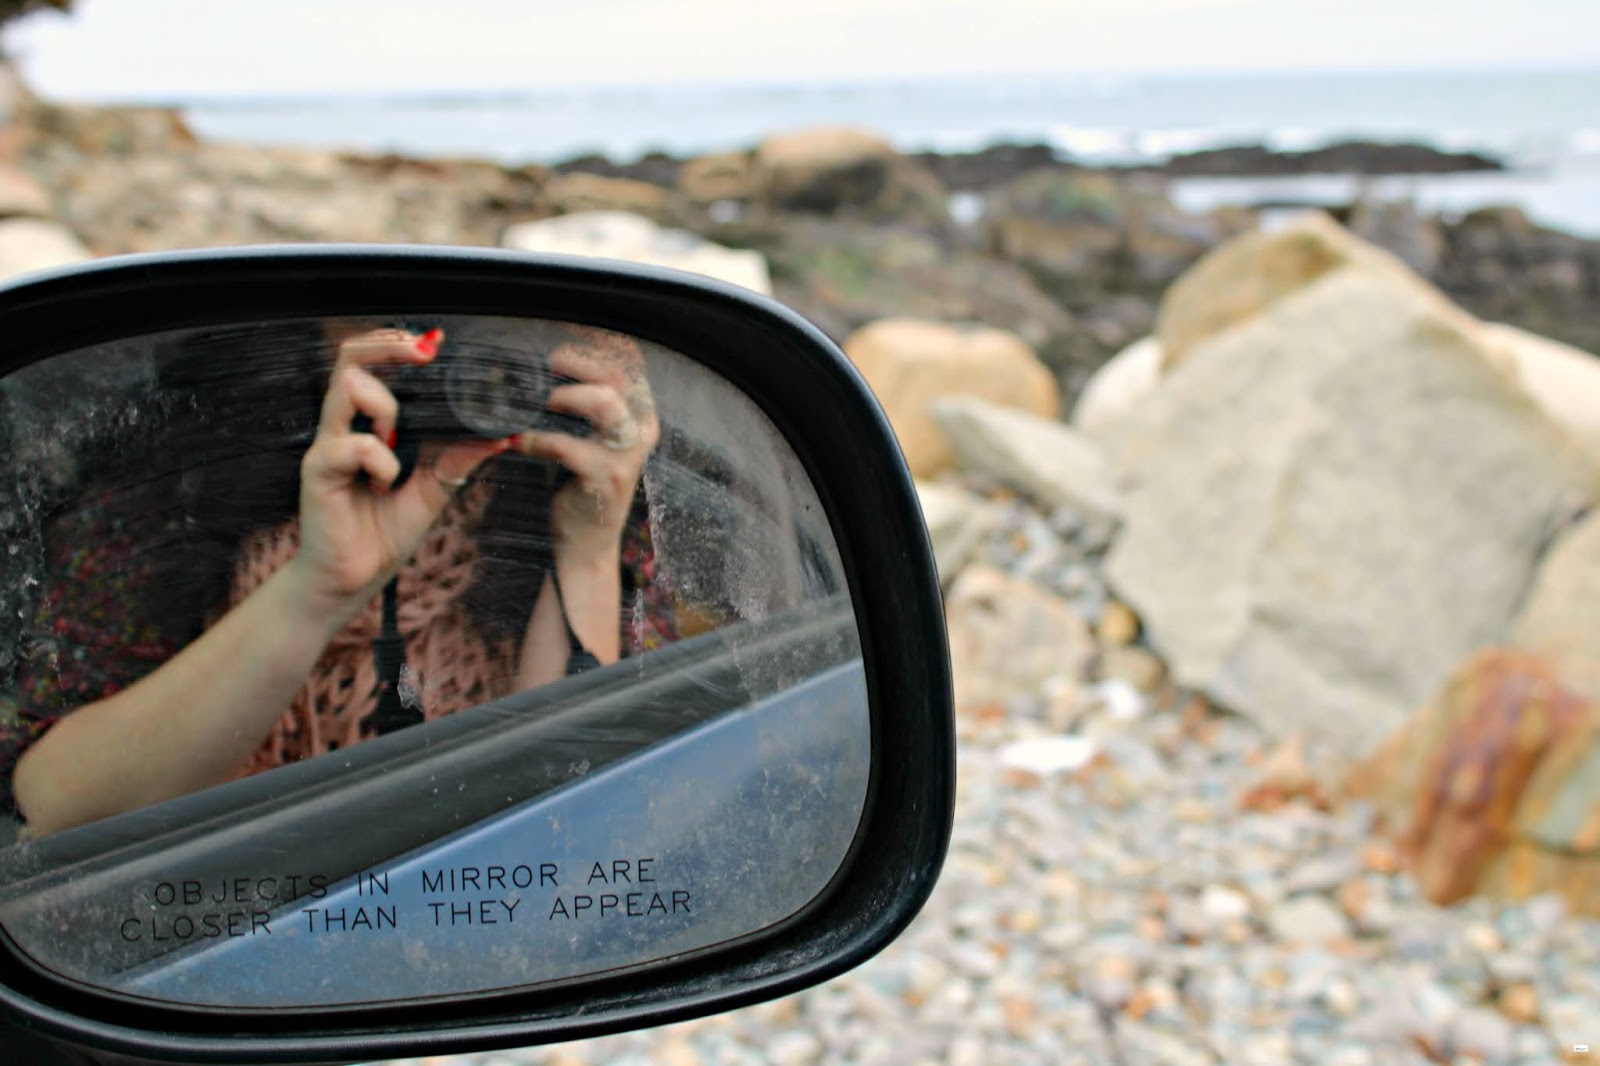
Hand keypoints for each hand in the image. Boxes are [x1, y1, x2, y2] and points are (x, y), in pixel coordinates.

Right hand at [286, 327, 509, 613]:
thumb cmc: (383, 532)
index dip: (398, 344)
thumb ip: (459, 460)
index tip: (436, 342)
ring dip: (385, 405)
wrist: (354, 578)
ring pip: (348, 388)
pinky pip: (353, 445)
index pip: (372, 364)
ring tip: (397, 441)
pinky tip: (385, 484)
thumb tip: (501, 436)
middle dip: (387, 345)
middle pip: (349, 358)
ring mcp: (328, 446)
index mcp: (366, 424)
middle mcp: (342, 427)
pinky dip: (381, 460)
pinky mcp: (318, 471)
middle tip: (424, 352)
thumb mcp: (433, 491)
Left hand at [511, 332, 659, 561]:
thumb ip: (580, 403)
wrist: (585, 543)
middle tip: (537, 365)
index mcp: (641, 414)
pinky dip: (536, 439)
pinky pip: (568, 447)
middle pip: (618, 375)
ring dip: (561, 395)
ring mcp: (627, 456)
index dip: (593, 346)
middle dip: (574, 361)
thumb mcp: (591, 437)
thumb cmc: (580, 482)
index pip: (628, 363)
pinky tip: (515, 441)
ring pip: (605, 403)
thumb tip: (537, 363)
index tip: (556, 344)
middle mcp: (642, 431)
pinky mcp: (605, 480)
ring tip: (530, 399)